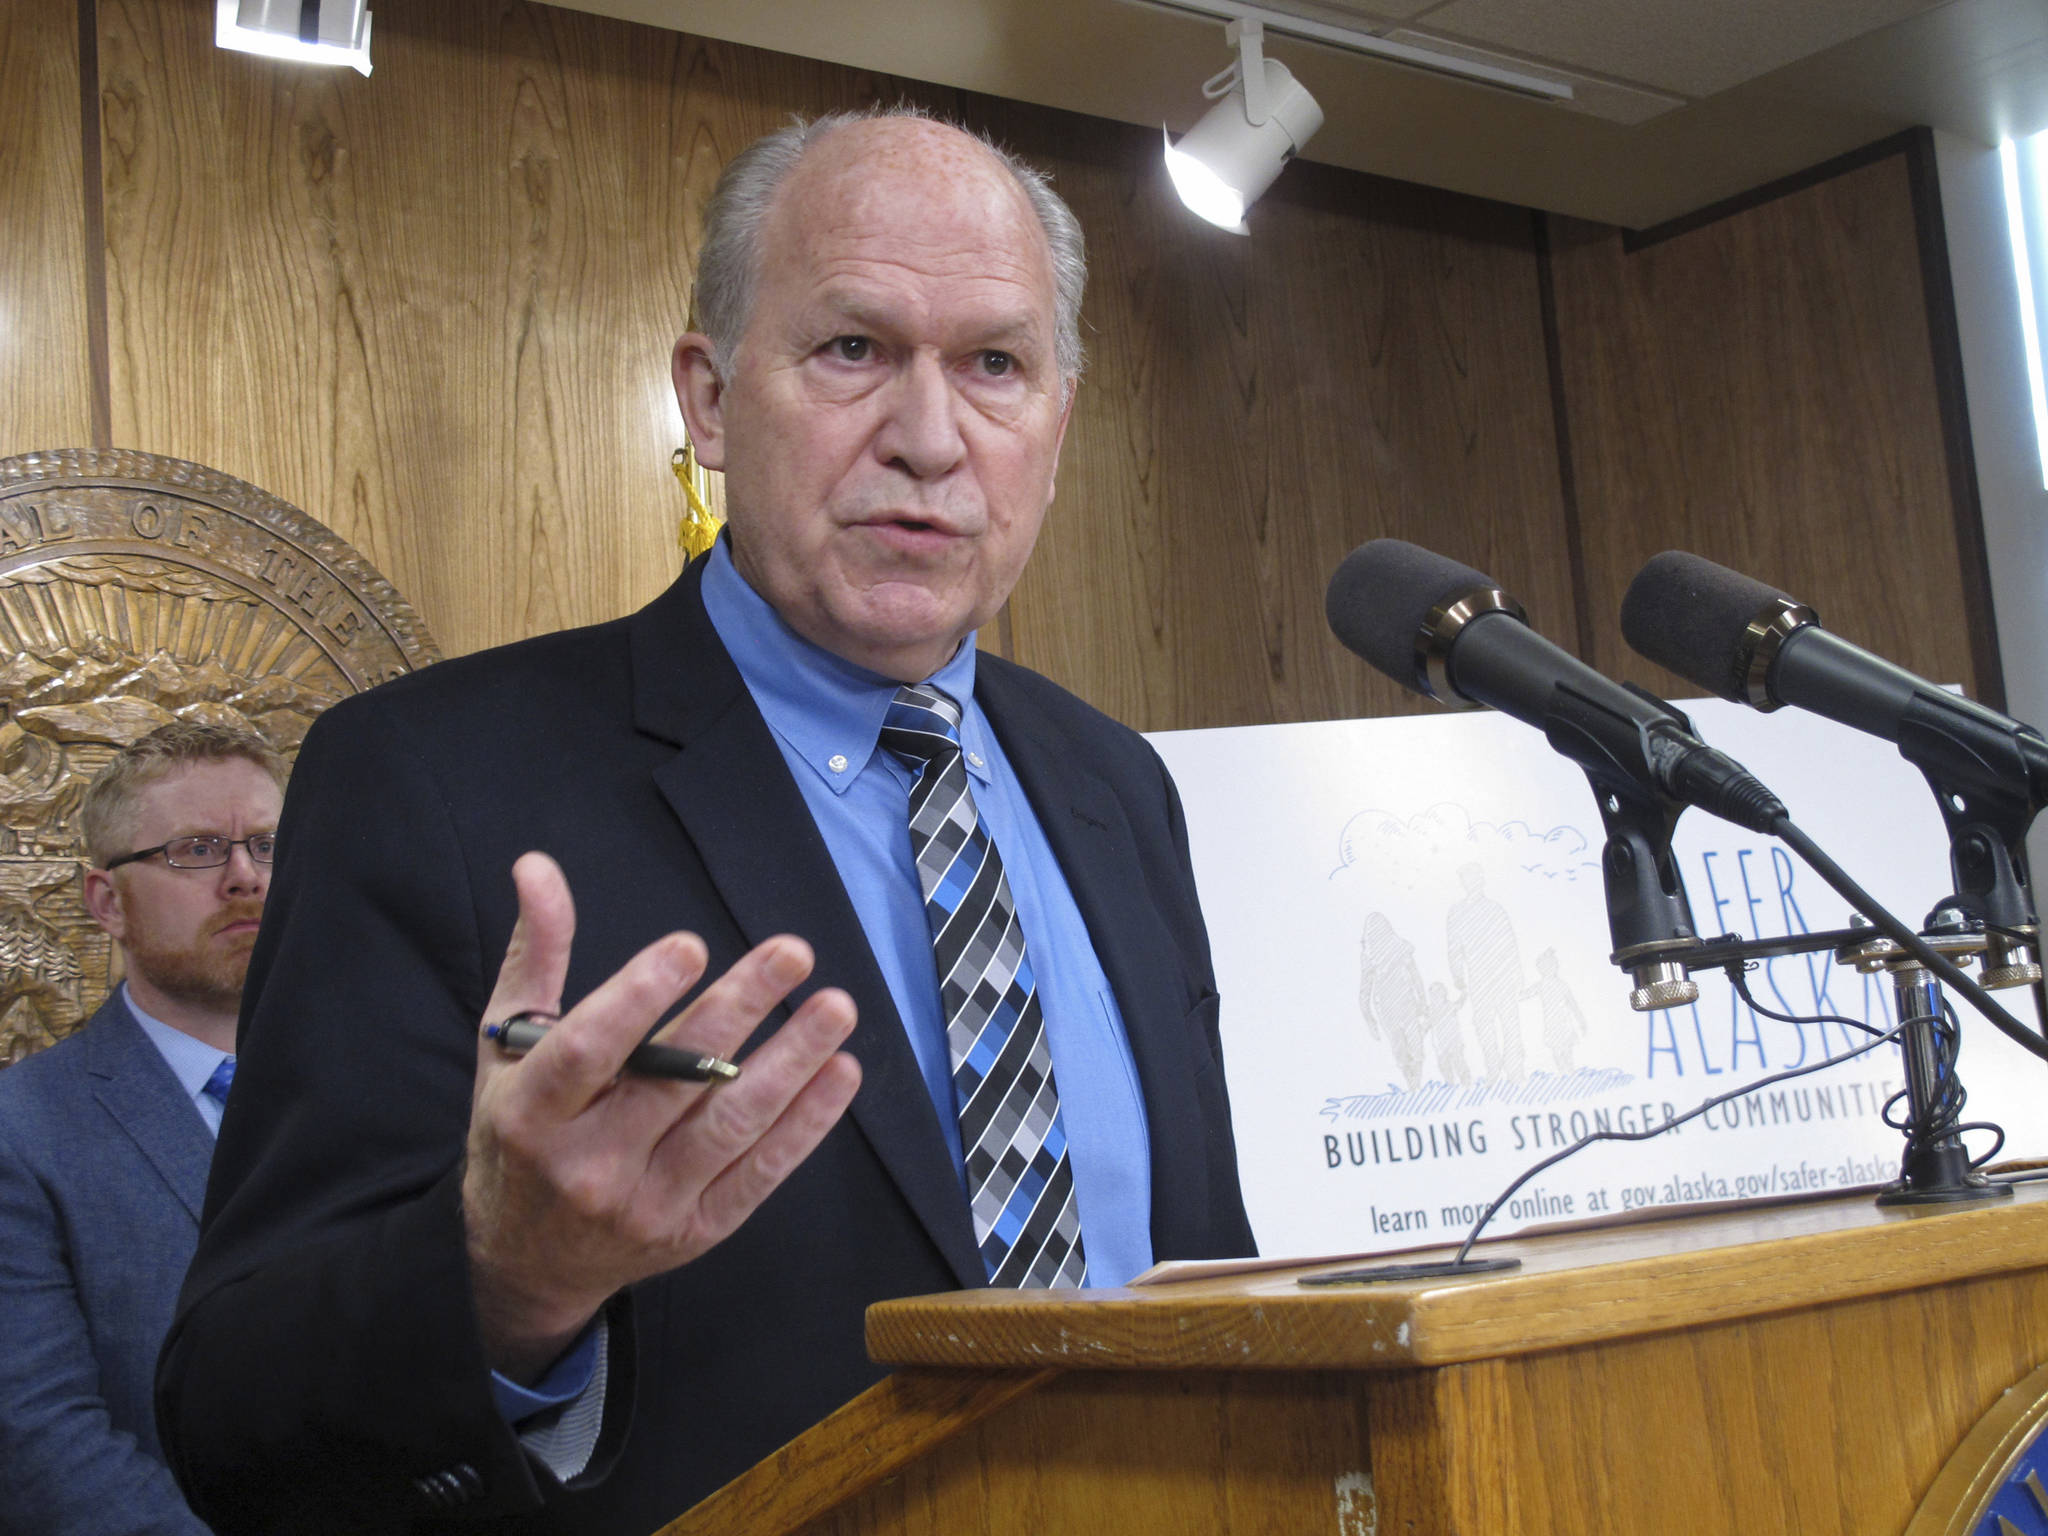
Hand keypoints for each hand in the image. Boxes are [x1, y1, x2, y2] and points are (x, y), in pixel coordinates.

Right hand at [462, 853, 860, 1381]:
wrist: (526, 1262)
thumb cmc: (519, 1134)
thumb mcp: (508, 1047)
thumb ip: (535, 957)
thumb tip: (538, 868)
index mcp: (531, 1115)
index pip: (586, 1052)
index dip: (637, 998)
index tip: (691, 945)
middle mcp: (588, 1165)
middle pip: (674, 1081)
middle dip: (739, 1010)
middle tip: (792, 951)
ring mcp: (647, 1204)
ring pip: (729, 1125)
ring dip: (791, 1062)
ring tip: (835, 1006)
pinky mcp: (696, 1230)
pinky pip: (760, 1173)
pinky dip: (807, 1124)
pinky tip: (840, 1073)